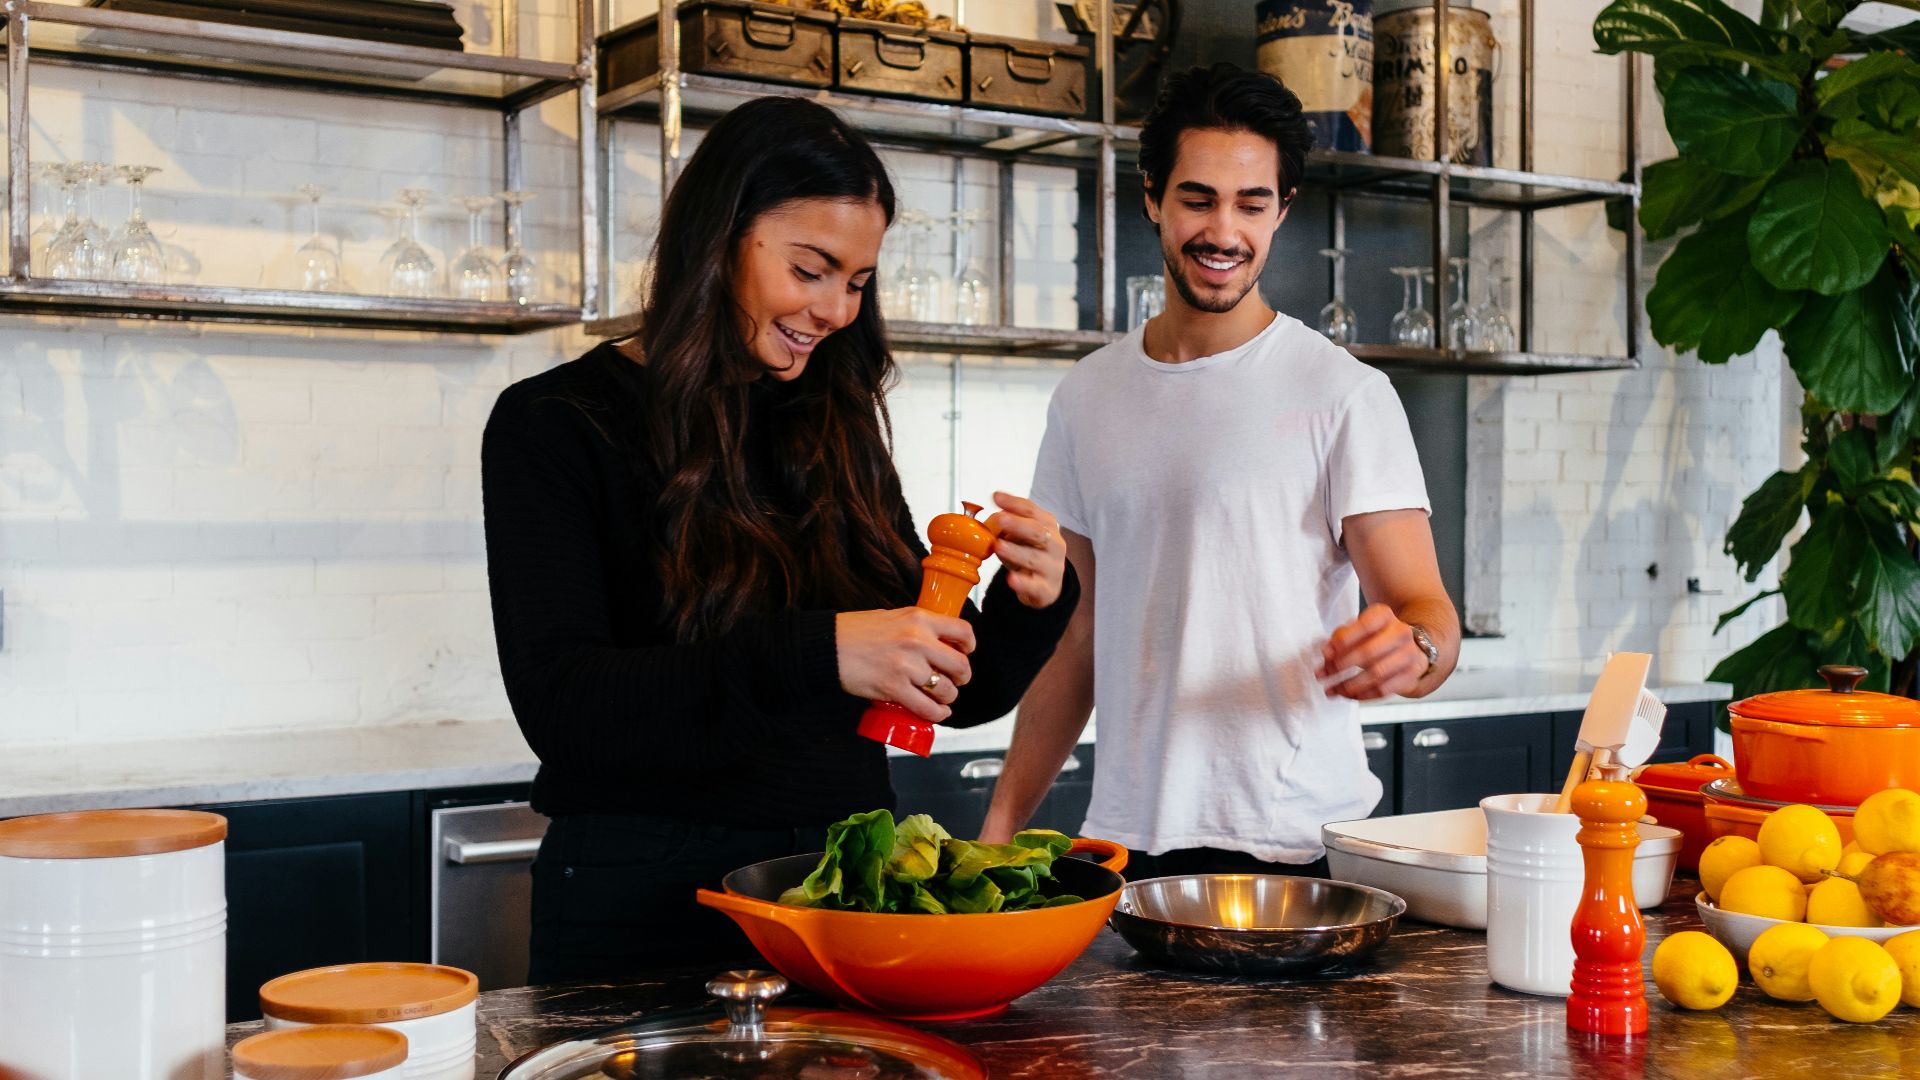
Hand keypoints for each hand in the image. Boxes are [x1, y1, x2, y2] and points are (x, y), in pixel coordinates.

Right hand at [836, 608, 975, 723]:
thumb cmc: (856, 631)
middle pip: (960, 665)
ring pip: (946, 690)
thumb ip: (918, 627)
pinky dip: (936, 714)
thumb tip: (939, 642)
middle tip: (955, 681)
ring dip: (948, 698)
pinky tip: (936, 712)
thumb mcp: (894, 617)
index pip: (963, 631)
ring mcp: (906, 665)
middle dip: (962, 678)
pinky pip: (927, 708)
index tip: (964, 653)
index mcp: (919, 618)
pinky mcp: (893, 687)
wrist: (827, 645)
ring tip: (941, 698)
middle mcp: (917, 640)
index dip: (969, 646)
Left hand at [984, 491, 1066, 609]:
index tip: (996, 497)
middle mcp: (1054, 544)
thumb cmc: (1031, 554)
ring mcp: (1052, 567)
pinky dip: (1023, 582)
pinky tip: (1011, 579)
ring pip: (1034, 558)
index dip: (1014, 503)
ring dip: (1016, 551)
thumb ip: (1008, 525)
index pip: (1031, 511)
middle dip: (1018, 524)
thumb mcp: (1022, 536)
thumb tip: (991, 517)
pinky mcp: (1046, 588)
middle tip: (1000, 519)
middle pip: (1038, 532)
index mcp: (1047, 526)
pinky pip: (1034, 585)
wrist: (1048, 586)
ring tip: (999, 546)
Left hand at [1319, 603, 1427, 700]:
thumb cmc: (1375, 636)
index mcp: (1384, 615)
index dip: (1343, 641)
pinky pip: (1385, 689)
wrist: (1405, 645)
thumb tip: (1328, 652)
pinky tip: (1349, 695)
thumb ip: (1341, 637)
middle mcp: (1400, 632)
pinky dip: (1364, 695)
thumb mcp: (1357, 628)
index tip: (1325, 654)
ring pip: (1377, 674)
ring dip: (1350, 685)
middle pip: (1369, 652)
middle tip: (1324, 674)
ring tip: (1332, 689)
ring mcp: (1409, 654)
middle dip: (1341, 666)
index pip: (1364, 626)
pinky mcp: (1412, 674)